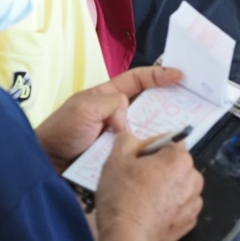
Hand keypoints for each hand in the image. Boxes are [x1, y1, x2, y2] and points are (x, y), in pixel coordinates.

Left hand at [36, 67, 181, 173]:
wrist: (48, 164)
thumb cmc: (60, 131)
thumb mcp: (84, 107)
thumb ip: (111, 104)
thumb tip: (129, 122)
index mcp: (108, 96)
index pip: (138, 80)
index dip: (159, 76)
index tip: (179, 76)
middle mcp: (118, 114)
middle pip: (150, 104)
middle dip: (170, 102)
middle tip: (191, 102)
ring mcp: (121, 136)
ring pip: (149, 128)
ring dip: (164, 128)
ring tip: (183, 128)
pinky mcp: (123, 155)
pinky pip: (142, 150)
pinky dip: (153, 150)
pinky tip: (164, 151)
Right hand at [95, 132, 203, 240]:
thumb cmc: (122, 198)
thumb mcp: (116, 160)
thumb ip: (127, 140)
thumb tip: (132, 138)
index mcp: (180, 160)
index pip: (169, 143)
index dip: (150, 149)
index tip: (135, 160)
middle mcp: (194, 179)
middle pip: (176, 165)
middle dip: (159, 169)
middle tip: (135, 180)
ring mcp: (194, 203)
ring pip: (179, 186)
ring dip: (164, 188)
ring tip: (141, 199)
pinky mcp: (190, 222)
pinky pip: (179, 206)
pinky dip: (168, 207)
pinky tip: (149, 213)